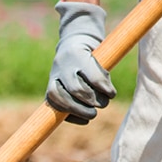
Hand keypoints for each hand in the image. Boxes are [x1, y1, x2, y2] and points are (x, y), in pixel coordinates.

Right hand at [46, 1, 116, 124]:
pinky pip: (55, 106)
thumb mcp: (102, 53)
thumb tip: (113, 91)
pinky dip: (71, 116)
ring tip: (93, 114)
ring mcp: (54, 77)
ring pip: (61, 98)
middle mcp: (63, 65)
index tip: (112, 94)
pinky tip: (84, 119)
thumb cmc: (93, 52)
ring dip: (80, 110)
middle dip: (93, 100)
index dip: (104, 86)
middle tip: (104, 104)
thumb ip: (107, 69)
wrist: (72, 43)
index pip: (92, 75)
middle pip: (77, 89)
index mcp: (78, 54)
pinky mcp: (49, 89)